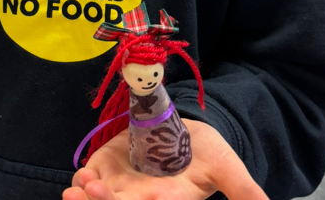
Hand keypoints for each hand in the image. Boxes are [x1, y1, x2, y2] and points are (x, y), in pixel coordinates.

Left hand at [63, 119, 268, 199]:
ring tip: (80, 188)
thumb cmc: (208, 153)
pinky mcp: (109, 167)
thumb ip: (244, 193)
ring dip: (87, 196)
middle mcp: (142, 199)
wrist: (188, 131)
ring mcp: (123, 187)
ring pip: (100, 198)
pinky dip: (83, 180)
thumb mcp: (227, 169)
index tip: (131, 199)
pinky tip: (81, 176)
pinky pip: (90, 181)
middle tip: (89, 193)